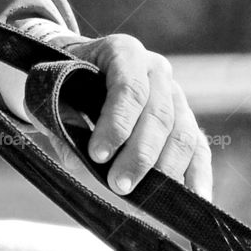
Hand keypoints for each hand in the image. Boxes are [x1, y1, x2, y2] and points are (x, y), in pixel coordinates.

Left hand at [62, 35, 211, 198]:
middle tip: (119, 185)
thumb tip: (80, 162)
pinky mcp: (185, 120)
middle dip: (140, 154)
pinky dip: (197, 174)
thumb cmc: (65, 84)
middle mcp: (156, 70)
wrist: (79, 73)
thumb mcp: (52, 94)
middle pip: (159, 114)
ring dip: (165, 169)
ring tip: (143, 198)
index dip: (116, 123)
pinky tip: (194, 197)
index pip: (128, 88)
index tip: (97, 155)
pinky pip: (198, 148)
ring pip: (182, 133)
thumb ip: (61, 123)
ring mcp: (175, 95)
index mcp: (124, 52)